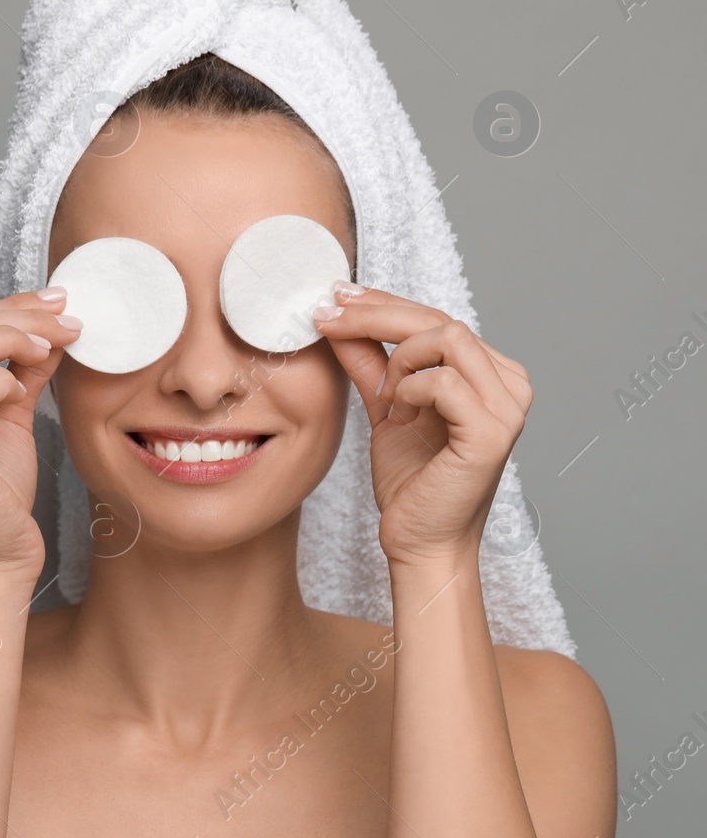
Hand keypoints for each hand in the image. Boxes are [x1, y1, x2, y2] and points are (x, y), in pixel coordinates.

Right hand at [0, 288, 82, 584]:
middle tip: (66, 319)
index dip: (10, 306)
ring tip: (53, 347)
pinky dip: (5, 380)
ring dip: (15, 338)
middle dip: (21, 315)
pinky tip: (25, 391)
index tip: (56, 303)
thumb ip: (23, 372)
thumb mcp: (10, 418)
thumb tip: (51, 330)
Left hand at [311, 283, 533, 567]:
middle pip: (441, 319)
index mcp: (490, 374)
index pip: (437, 318)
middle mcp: (509, 384)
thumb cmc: (412, 482)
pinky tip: (399, 413)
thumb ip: (370, 363)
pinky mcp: (493, 432)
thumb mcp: (386, 407)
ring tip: (385, 397)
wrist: (419, 542)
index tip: (336, 296)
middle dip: (375, 313)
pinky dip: (411, 388)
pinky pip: (445, 380)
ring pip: (448, 337)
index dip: (384, 302)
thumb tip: (338, 318)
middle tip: (328, 315)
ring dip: (400, 359)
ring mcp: (508, 407)